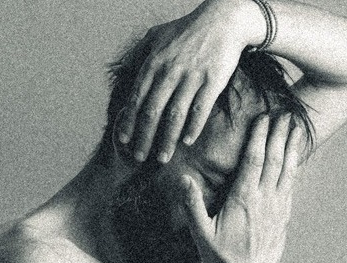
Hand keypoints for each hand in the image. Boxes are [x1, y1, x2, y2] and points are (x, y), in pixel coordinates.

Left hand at [116, 0, 250, 162]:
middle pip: (152, 112)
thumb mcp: (156, 35)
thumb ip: (138, 54)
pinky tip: (187, 142)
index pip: (136, 99)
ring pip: (175, 115)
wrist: (222, 20)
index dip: (128, 122)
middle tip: (139, 157)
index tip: (123, 140)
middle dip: (144, 137)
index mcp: (153, 63)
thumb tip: (123, 71)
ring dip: (167, 139)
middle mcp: (169, 72)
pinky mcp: (212, 81)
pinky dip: (193, 127)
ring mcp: (191, 77)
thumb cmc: (187, 28)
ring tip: (162, 158)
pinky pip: (200, 109)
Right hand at [182, 113, 303, 262]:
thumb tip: (184, 180)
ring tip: (296, 127)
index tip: (264, 118)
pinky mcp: (284, 215)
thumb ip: (192, 205)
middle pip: (274, 159)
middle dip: (279, 134)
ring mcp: (277, 207)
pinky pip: (291, 184)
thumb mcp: (201, 232)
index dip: (259, 137)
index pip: (253, 161)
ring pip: (287, 169)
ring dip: (291, 146)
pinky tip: (296, 157)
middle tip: (284, 113)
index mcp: (243, 199)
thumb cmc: (222, 256)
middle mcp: (264, 199)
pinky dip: (295, 166)